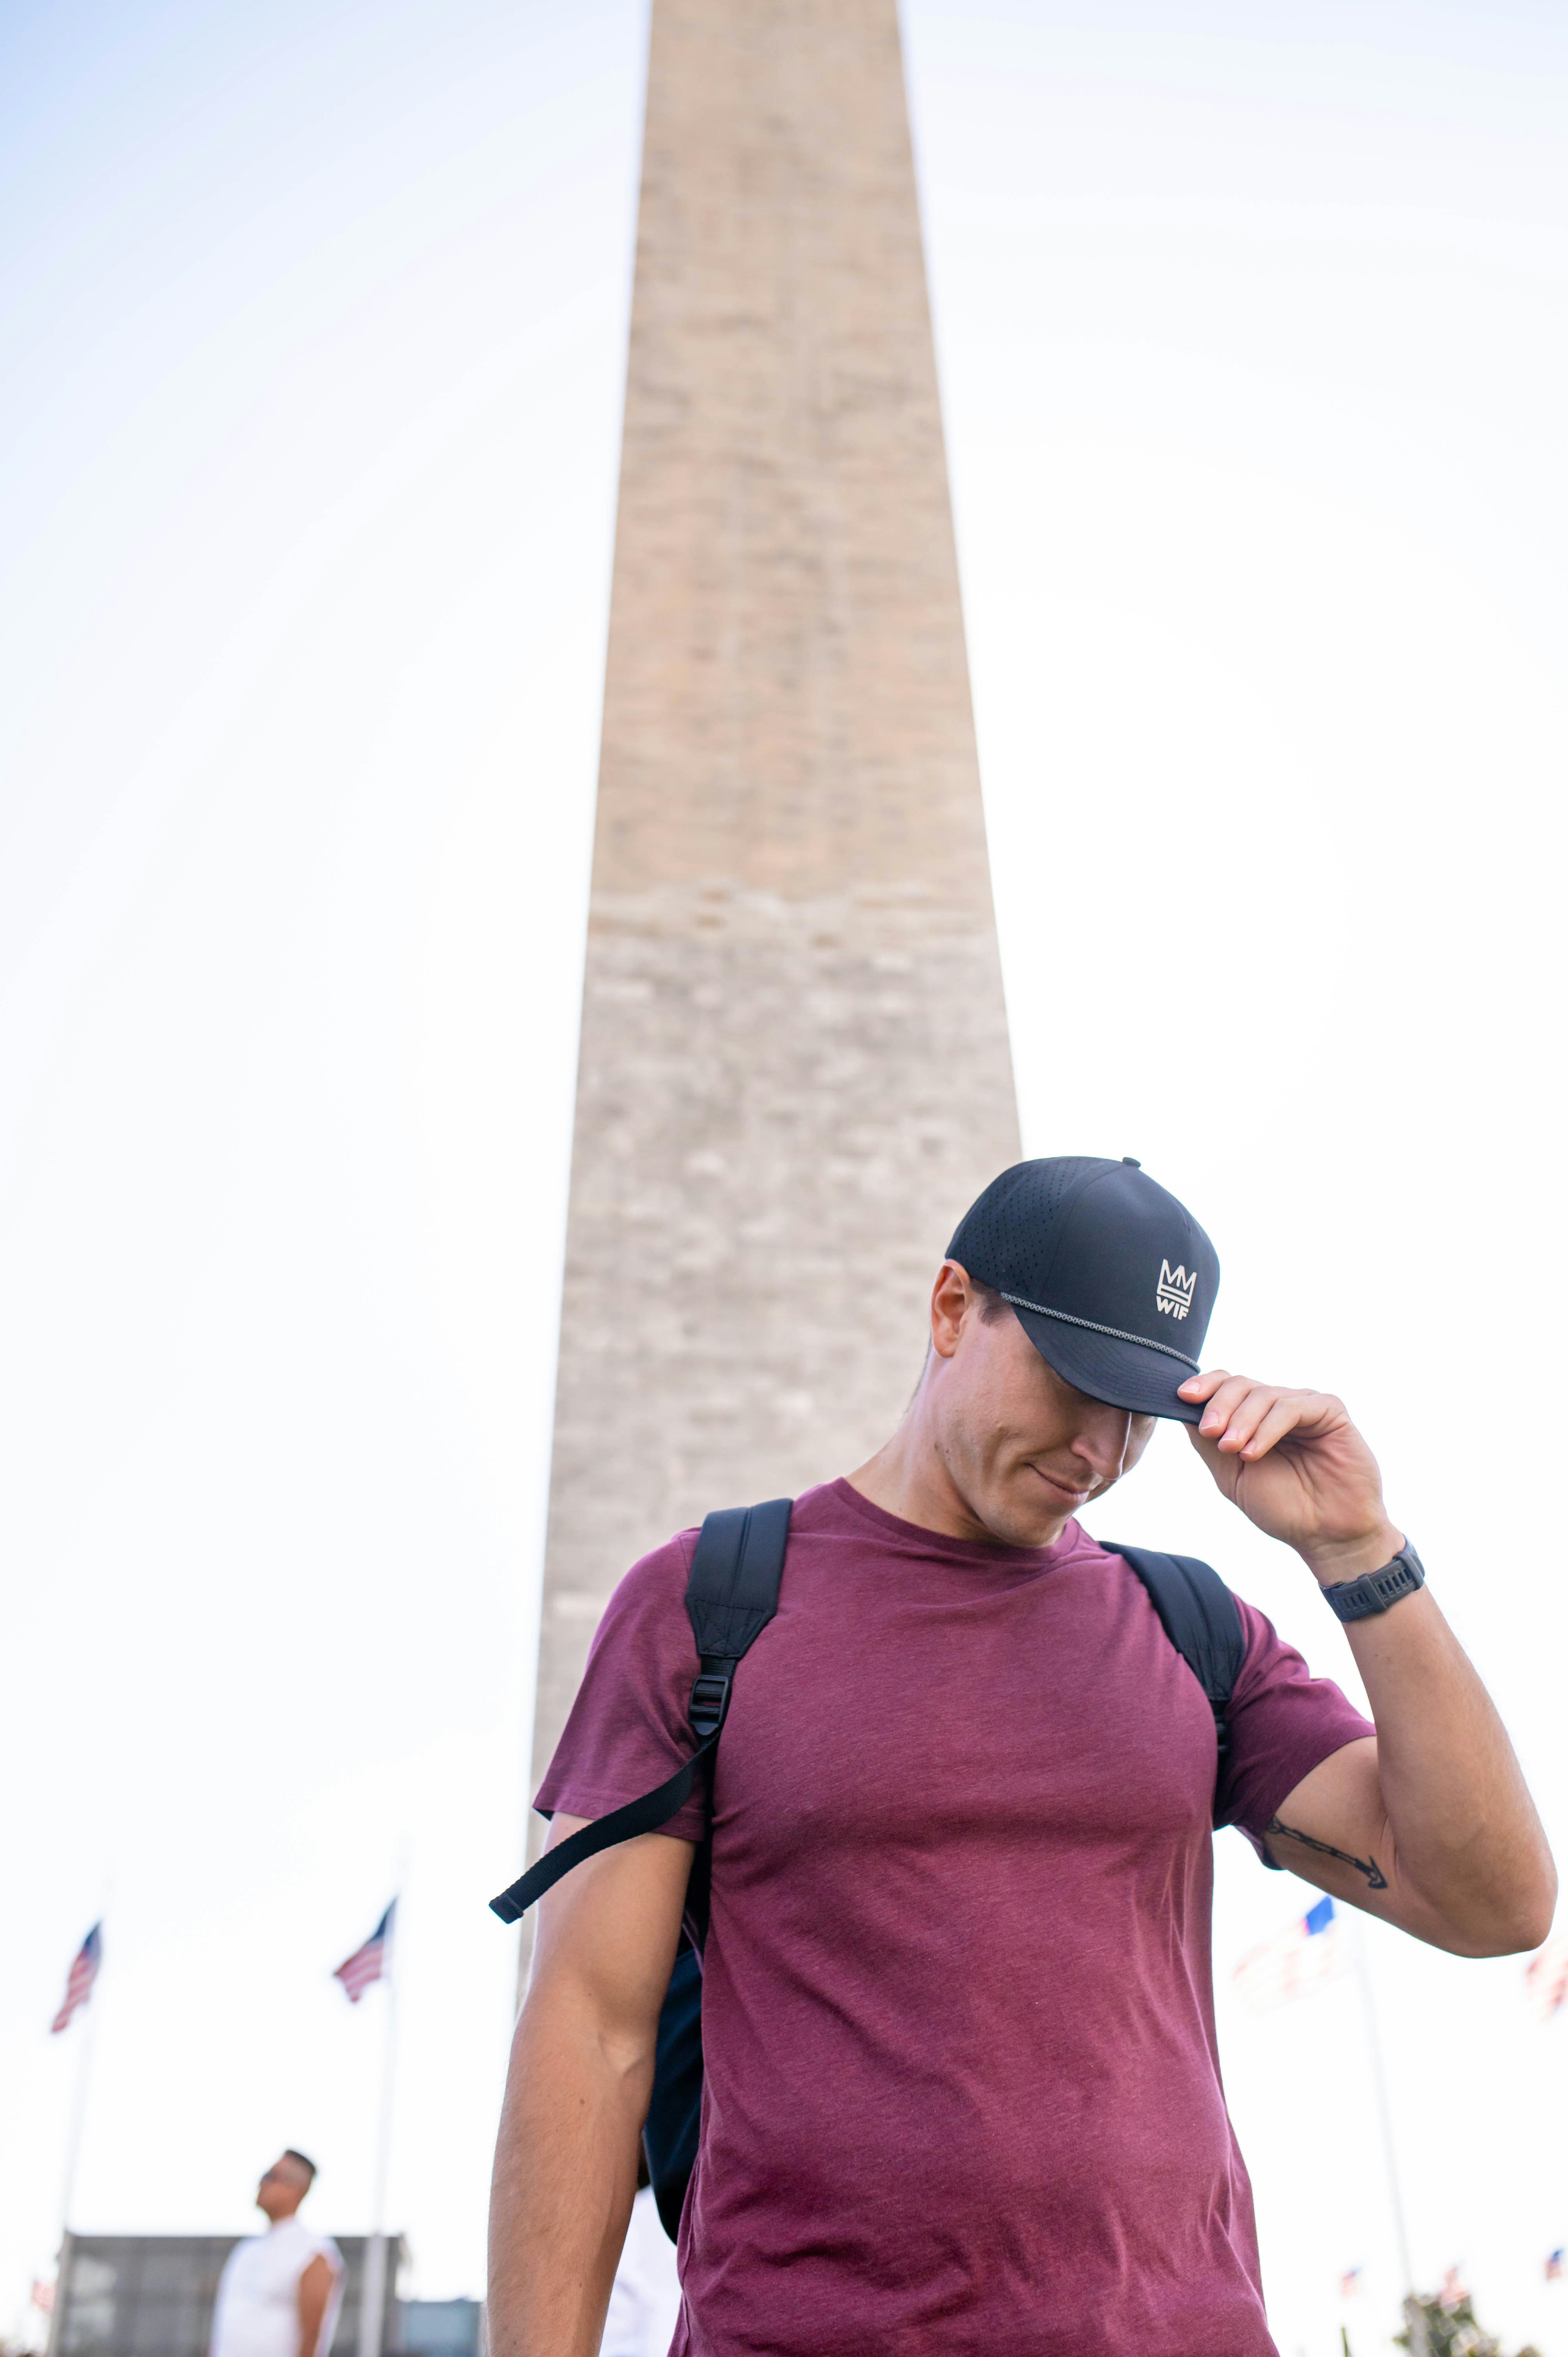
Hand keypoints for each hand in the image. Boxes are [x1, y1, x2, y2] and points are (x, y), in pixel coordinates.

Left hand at [1177, 1369, 1403, 1585]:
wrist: (1325, 1535)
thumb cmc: (1282, 1507)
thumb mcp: (1231, 1475)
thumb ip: (1208, 1443)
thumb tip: (1182, 1410)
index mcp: (1255, 1417)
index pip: (1226, 1385)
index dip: (1204, 1386)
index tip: (1182, 1397)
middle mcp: (1279, 1406)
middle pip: (1241, 1385)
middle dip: (1219, 1406)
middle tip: (1211, 1433)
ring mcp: (1306, 1406)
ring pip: (1264, 1395)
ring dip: (1242, 1421)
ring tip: (1233, 1449)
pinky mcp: (1331, 1412)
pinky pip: (1293, 1407)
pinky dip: (1268, 1427)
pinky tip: (1254, 1452)